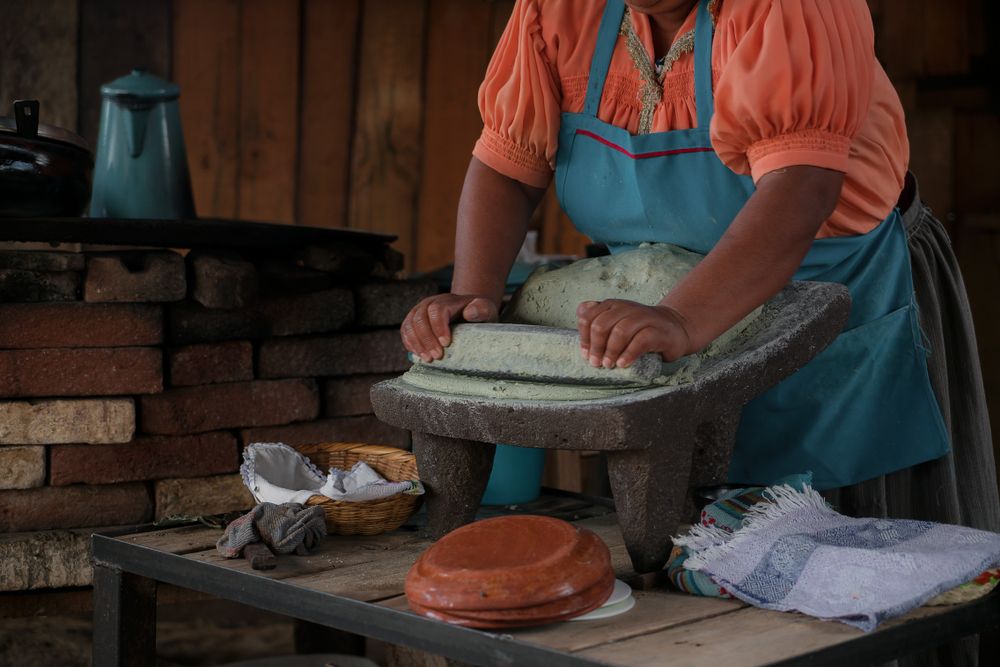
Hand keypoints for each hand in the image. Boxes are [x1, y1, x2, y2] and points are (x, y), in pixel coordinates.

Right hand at [401, 294, 498, 361]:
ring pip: (410, 324)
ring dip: (417, 343)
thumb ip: (482, 309)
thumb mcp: (486, 310)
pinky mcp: (413, 320)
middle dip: (427, 339)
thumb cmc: (478, 313)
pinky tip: (418, 354)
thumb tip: (469, 313)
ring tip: (427, 359)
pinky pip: (405, 330)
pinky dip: (409, 343)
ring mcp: (419, 310)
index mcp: (448, 300)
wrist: (468, 310)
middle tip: (436, 356)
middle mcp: (430, 302)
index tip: (446, 344)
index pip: (437, 310)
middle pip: (420, 318)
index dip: (439, 327)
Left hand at [577, 299, 691, 367]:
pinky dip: (628, 354)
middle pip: (601, 325)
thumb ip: (598, 317)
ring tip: (609, 365)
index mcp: (612, 305)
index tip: (585, 354)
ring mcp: (643, 317)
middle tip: (596, 363)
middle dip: (596, 346)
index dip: (584, 338)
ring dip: (611, 351)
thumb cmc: (639, 330)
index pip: (588, 317)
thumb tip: (581, 311)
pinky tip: (623, 364)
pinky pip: (640, 341)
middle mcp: (627, 308)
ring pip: (620, 331)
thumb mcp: (617, 321)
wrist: (674, 328)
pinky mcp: (658, 331)